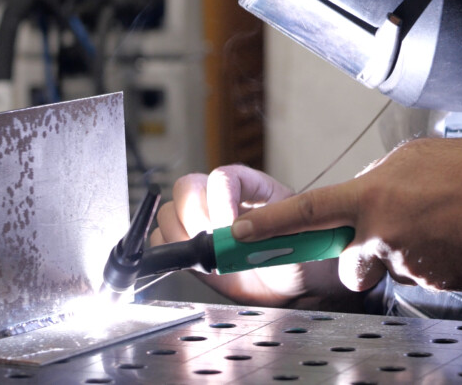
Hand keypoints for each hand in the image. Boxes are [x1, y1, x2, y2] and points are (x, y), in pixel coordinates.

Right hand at [152, 164, 353, 307]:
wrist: (295, 282)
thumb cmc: (299, 253)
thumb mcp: (295, 238)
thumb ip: (269, 230)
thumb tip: (235, 233)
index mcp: (249, 185)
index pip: (222, 177)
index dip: (220, 201)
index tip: (229, 228)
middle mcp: (220, 198)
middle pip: (186, 188)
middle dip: (197, 218)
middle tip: (217, 245)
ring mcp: (201, 221)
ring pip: (168, 213)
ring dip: (182, 237)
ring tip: (211, 257)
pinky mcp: (189, 246)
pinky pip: (161, 240)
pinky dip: (172, 253)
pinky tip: (198, 264)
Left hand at [231, 138, 461, 292]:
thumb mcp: (408, 160)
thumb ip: (373, 182)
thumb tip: (356, 200)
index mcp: (371, 194)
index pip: (307, 211)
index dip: (270, 225)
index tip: (238, 236)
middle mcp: (383, 231)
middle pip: (348, 262)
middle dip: (357, 259)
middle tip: (387, 237)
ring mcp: (407, 261)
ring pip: (387, 267)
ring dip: (403, 253)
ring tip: (437, 226)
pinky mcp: (430, 282)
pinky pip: (416, 277)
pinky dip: (429, 262)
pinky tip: (452, 239)